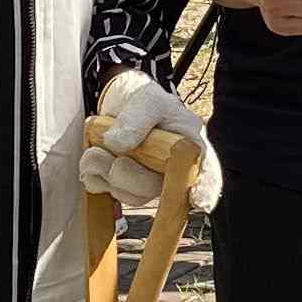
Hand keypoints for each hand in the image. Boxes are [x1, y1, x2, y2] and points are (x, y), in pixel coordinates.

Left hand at [82, 69, 220, 214]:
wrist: (123, 104)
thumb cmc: (146, 101)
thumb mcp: (146, 100)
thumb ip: (136, 119)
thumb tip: (117, 144)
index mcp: (191, 147)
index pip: (207, 172)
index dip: (206, 189)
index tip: (199, 201)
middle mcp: (175, 170)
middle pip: (159, 189)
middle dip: (130, 176)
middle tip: (113, 160)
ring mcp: (152, 181)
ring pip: (134, 195)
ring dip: (108, 174)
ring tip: (95, 151)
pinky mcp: (129, 187)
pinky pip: (113, 194)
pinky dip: (97, 179)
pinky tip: (95, 161)